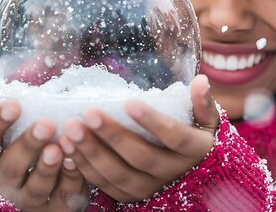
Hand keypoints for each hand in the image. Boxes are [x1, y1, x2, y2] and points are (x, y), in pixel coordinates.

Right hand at [0, 85, 89, 210]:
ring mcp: (32, 198)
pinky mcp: (58, 208)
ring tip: (60, 146)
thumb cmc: (28, 151)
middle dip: (28, 144)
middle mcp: (9, 182)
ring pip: (36, 187)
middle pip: (10, 167)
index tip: (14, 104)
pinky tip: (77, 161)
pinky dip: (71, 178)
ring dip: (48, 166)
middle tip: (46, 124)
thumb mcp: (9, 132)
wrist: (53, 186)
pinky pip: (63, 195)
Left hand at [58, 74, 217, 202]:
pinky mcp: (132, 196)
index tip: (129, 102)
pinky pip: (105, 185)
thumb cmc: (197, 138)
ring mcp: (151, 187)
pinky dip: (85, 167)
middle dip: (112, 135)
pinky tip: (68, 148)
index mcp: (194, 151)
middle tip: (88, 114)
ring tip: (71, 129)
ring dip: (92, 152)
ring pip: (118, 174)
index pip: (174, 137)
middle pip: (140, 156)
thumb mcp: (207, 122)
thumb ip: (203, 103)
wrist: (193, 174)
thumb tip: (201, 79)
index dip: (152, 121)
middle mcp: (172, 173)